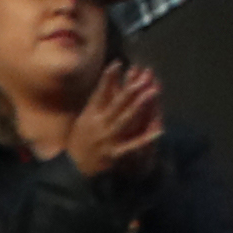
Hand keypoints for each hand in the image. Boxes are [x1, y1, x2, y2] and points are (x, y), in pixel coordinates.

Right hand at [64, 62, 165, 180]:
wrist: (72, 168)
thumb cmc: (81, 139)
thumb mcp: (84, 118)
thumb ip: (97, 100)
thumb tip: (108, 79)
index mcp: (91, 114)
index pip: (100, 93)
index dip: (108, 79)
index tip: (118, 64)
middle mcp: (99, 125)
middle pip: (116, 105)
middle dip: (131, 90)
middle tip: (145, 76)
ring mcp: (107, 139)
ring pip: (124, 121)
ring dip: (139, 106)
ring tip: (152, 93)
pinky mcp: (114, 154)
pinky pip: (132, 146)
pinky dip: (145, 139)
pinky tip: (159, 131)